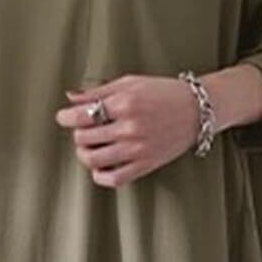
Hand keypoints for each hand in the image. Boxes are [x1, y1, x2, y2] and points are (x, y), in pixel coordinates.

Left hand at [55, 73, 201, 187]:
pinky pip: (113, 178)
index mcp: (125, 103)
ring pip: (93, 159)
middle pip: (84, 138)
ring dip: (85, 154)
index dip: (65, 117)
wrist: (197, 110)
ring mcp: (137, 149)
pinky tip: (101, 166)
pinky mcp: (145, 165)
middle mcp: (130, 127)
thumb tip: (71, 97)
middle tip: (84, 129)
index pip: (81, 115)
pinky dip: (100, 175)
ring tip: (90, 147)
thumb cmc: (165, 93)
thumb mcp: (131, 83)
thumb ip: (99, 91)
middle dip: (78, 133)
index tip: (63, 117)